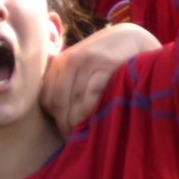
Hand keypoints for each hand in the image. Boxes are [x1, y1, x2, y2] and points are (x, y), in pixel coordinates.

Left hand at [43, 23, 157, 131]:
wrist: (131, 39)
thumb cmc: (105, 61)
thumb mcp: (80, 68)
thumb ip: (66, 85)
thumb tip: (56, 116)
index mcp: (59, 63)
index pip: (47, 98)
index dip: (54, 119)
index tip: (65, 132)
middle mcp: (69, 60)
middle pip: (58, 101)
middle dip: (65, 124)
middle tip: (74, 140)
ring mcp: (87, 61)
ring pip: (74, 100)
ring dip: (77, 122)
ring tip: (84, 135)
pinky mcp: (105, 63)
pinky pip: (91, 93)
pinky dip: (90, 111)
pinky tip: (94, 122)